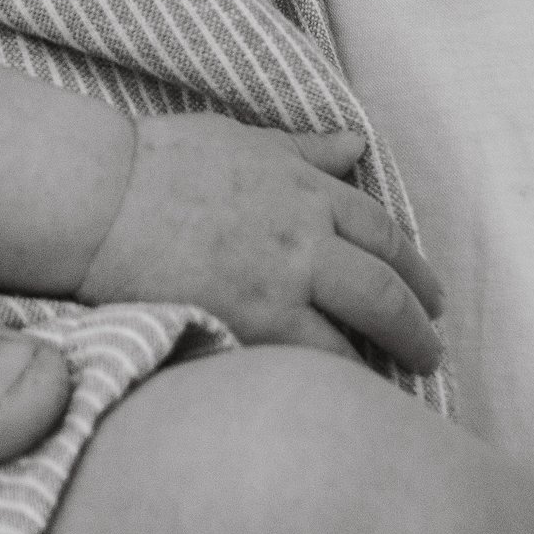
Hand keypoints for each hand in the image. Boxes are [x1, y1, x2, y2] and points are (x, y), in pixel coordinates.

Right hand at [81, 116, 444, 371]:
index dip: (412, 265)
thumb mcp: (243, 140)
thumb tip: (356, 144)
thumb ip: (304, 151)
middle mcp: (306, 231)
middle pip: (385, 282)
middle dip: (417, 319)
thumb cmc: (161, 162)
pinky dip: (341, 375)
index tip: (427, 293)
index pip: (381, 230)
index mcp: (304, 186)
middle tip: (430, 346)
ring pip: (363, 322)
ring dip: (393, 352)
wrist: (102, 196)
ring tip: (404, 377)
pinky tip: (349, 394)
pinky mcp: (251, 319)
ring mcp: (282, 278)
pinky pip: (315, 355)